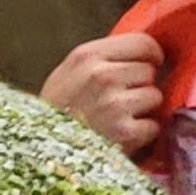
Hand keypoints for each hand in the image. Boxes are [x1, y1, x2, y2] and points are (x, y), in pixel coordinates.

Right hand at [39, 33, 164, 154]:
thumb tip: (144, 53)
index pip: (143, 42)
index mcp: (87, 56)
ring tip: (117, 118)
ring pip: (154, 96)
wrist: (40, 151)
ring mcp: (114, 104)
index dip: (151, 55)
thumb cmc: (54, 112)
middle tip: (119, 100)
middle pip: (149, 71)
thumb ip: (101, 59)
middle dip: (140, 85)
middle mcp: (102, 76)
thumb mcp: (68, 72)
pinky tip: (121, 136)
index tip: (152, 63)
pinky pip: (153, 126)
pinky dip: (142, 134)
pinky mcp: (124, 132)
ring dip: (143, 109)